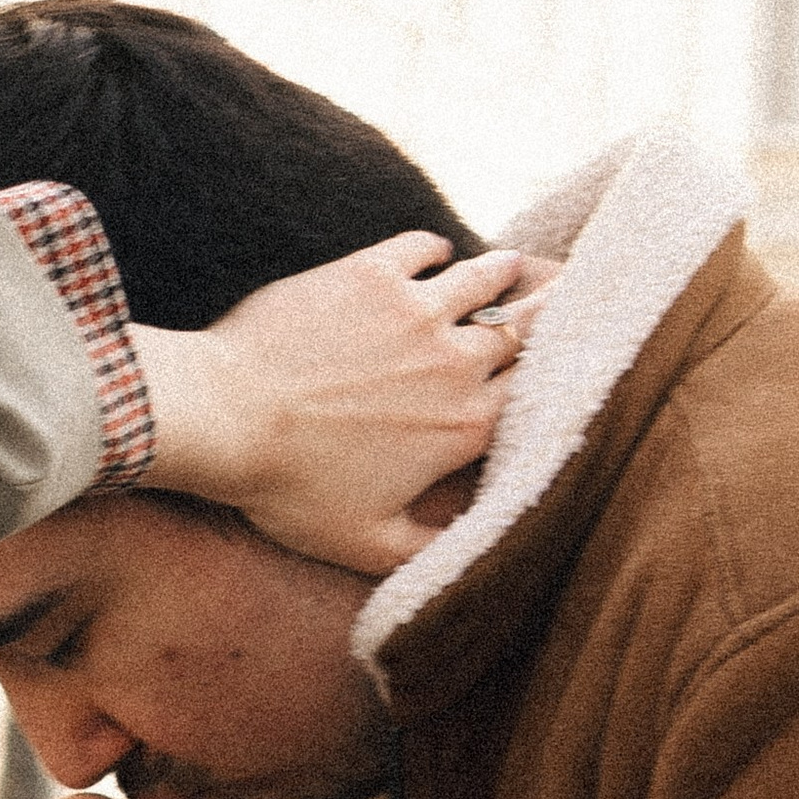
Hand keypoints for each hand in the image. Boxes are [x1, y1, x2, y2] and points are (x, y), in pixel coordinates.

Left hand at [134, 234, 556, 571]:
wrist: (223, 417)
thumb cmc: (288, 488)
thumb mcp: (365, 544)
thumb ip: (427, 551)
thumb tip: (473, 550)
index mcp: (464, 427)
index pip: (538, 393)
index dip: (562, 374)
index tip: (575, 360)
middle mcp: (455, 363)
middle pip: (526, 328)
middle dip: (553, 311)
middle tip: (570, 293)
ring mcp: (416, 311)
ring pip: (484, 279)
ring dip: (503, 272)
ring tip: (514, 266)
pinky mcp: (370, 273)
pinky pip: (422, 247)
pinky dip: (435, 249)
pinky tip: (436, 251)